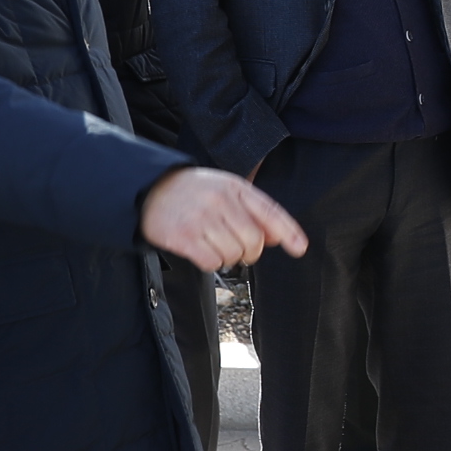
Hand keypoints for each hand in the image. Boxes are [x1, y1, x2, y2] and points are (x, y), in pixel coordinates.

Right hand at [142, 167, 308, 268]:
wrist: (150, 189)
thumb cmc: (194, 193)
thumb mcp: (226, 191)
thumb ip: (253, 211)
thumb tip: (277, 238)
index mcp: (235, 188)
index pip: (269, 211)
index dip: (288, 232)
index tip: (300, 248)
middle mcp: (220, 201)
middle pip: (254, 240)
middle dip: (250, 252)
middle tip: (238, 249)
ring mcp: (201, 218)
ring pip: (233, 254)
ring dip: (228, 257)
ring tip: (213, 244)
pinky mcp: (182, 236)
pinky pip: (212, 262)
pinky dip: (210, 262)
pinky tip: (201, 250)